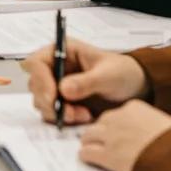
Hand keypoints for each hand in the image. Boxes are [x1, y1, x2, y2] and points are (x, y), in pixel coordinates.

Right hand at [21, 37, 148, 125]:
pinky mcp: (61, 102)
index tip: (53, 98)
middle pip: (35, 84)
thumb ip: (86, 82)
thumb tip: (63, 89)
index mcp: (62, 51)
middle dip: (50, 101)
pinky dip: (63, 118)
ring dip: (58, 112)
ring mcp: (56, 85)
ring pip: (41, 101)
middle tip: (70, 113)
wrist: (135, 89)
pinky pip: (52, 112)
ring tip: (84, 115)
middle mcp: (55, 67)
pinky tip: (83, 117)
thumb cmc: (122, 73)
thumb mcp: (108, 75)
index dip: (40, 79)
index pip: (37, 62)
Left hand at [79, 100, 170, 170]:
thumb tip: (149, 134)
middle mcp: (119, 118)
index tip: (119, 135)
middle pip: (100, 123)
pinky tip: (90, 160)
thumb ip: (150, 124)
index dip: (116, 127)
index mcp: (134, 107)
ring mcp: (111, 136)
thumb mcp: (165, 125)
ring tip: (92, 151)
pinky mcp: (108, 155)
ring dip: (90, 143)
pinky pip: (87, 153)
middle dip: (101, 134)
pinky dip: (86, 156)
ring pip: (88, 136)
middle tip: (103, 144)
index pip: (116, 114)